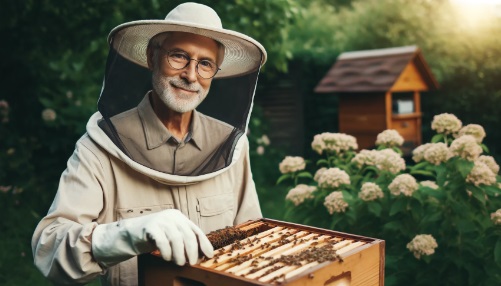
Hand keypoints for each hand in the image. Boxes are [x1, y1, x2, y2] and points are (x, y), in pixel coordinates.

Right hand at [92, 209, 213, 266]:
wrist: (131, 233)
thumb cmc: (155, 237)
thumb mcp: (172, 236)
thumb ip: (184, 240)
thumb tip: (202, 253)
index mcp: (179, 217)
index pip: (195, 230)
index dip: (203, 243)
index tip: (209, 255)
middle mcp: (172, 216)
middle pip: (187, 235)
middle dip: (192, 251)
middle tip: (192, 263)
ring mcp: (161, 220)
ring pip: (176, 239)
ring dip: (179, 254)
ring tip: (179, 262)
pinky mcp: (150, 226)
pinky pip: (162, 241)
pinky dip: (166, 252)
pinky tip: (166, 257)